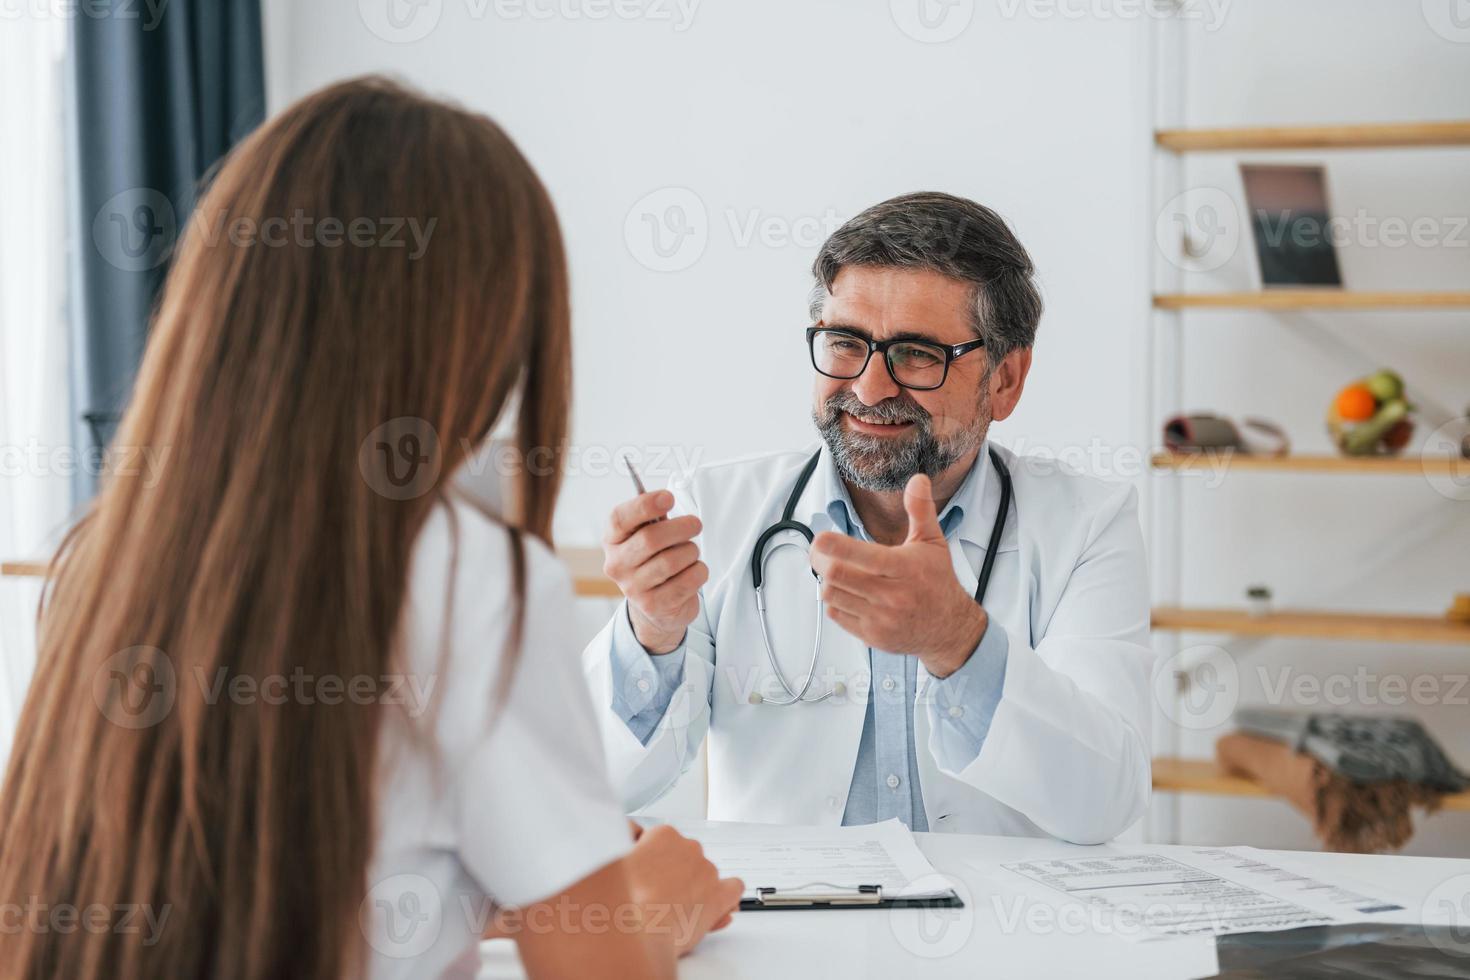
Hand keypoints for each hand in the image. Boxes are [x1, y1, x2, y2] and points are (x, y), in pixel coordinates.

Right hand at [602, 491, 707, 653]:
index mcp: (612, 541)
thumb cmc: (655, 560)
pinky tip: (693, 571)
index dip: (645, 505)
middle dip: (680, 527)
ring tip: (691, 553)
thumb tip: (664, 499)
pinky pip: (687, 581)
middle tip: (695, 524)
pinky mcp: (654, 606)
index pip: (620, 519)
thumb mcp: (648, 536)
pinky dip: (699, 571)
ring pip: (672, 560)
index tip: (668, 498)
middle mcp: (617, 565)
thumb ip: (654, 519)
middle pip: (650, 538)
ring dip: (691, 552)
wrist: (657, 605)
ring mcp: (633, 588)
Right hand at [623, 824, 742, 957]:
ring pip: (706, 874)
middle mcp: (689, 847)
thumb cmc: (620, 902)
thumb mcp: (612, 863)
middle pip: (685, 858)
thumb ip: (626, 849)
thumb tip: (631, 837)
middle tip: (657, 897)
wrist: (633, 930)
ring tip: (675, 912)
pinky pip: (733, 888)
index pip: (663, 842)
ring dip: (694, 888)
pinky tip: (711, 907)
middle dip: (674, 875)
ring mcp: (707, 871)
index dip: (652, 862)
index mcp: (663, 835)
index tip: (645, 877)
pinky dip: (725, 897)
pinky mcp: (719, 895)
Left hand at [809, 474, 986, 676]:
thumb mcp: (933, 542)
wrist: (949, 628)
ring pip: (831, 595)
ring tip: (835, 570)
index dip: (833, 545)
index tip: (821, 537)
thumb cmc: (938, 583)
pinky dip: (834, 600)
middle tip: (820, 550)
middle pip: (836, 575)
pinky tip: (846, 591)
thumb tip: (917, 480)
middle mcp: (890, 595)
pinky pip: (837, 615)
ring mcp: (879, 618)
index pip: (861, 556)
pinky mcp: (871, 636)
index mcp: (903, 568)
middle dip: (820, 559)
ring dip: (826, 579)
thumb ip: (921, 509)